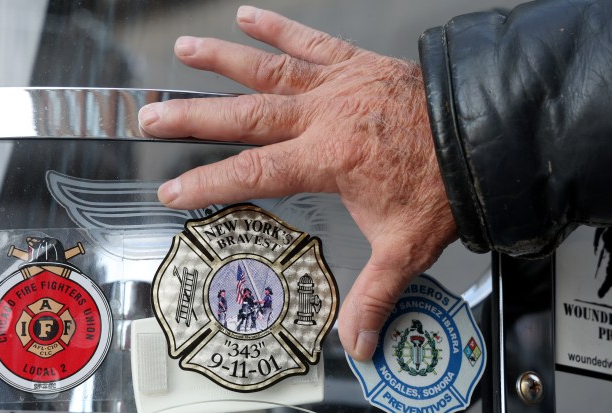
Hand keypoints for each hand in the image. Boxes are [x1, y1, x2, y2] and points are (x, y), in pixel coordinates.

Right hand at [138, 6, 457, 360]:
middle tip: (152, 116)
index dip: (208, 182)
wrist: (482, 136)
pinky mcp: (354, 64)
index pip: (253, 171)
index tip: (171, 190)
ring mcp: (337, 84)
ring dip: (222, 59)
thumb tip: (358, 344)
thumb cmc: (442, 187)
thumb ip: (373, 295)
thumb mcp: (404, 247)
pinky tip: (248, 15)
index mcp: (329, 158)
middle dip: (193, 117)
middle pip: (245, 115)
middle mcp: (324, 115)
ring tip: (184, 50)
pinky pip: (310, 39)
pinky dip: (278, 26)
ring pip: (268, 68)